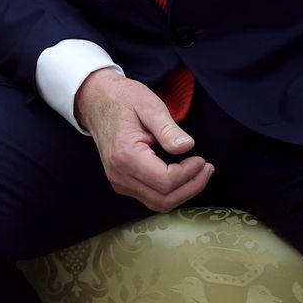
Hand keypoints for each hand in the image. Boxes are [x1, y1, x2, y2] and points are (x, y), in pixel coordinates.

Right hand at [74, 69, 212, 212]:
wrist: (96, 101)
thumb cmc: (124, 99)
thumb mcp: (148, 105)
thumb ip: (168, 128)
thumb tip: (187, 147)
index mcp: (125, 154)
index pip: (165, 180)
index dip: (189, 174)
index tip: (202, 159)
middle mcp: (120, 174)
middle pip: (163, 199)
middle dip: (191, 187)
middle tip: (207, 169)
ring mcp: (119, 182)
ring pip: (158, 203)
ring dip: (183, 193)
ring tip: (199, 173)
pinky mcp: (122, 183)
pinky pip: (151, 198)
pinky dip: (171, 192)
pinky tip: (182, 176)